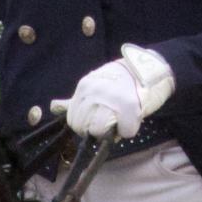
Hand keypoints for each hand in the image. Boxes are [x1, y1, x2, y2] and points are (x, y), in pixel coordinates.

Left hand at [53, 46, 174, 139]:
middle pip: (84, 127)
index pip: (72, 119)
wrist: (147, 68)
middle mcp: (96, 92)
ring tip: (118, 122)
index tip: (93, 122)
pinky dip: (128, 130)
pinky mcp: (131, 108)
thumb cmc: (120, 80)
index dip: (82, 126)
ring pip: (100, 131)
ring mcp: (113, 100)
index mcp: (85, 87)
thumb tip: (54, 108)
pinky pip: (125, 132)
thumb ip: (76, 100)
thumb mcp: (94, 85)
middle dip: (95, 131)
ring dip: (110, 133)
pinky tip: (132, 118)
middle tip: (107, 123)